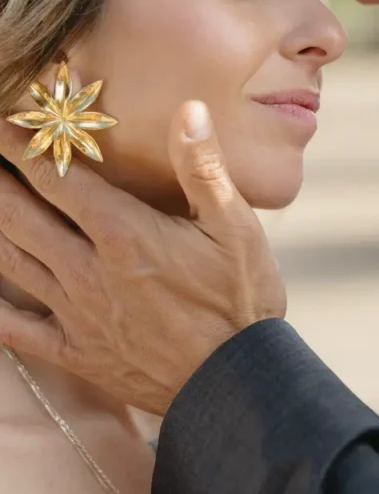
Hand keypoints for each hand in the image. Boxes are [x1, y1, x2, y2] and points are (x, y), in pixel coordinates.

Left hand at [0, 101, 285, 413]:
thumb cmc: (240, 300)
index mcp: (122, 232)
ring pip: (9, 260)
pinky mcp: (76, 352)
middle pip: (16, 212)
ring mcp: (76, 313)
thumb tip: (188, 110)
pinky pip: (16, 328)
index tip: (5, 119)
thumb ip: (203, 168)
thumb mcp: (235, 227)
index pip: (54, 175)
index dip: (21, 142)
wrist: (235, 382)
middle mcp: (87, 269)